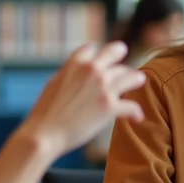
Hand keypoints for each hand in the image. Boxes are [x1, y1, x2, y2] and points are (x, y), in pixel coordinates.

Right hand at [19, 42, 145, 157]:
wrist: (44, 134)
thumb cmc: (46, 113)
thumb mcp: (55, 83)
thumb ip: (70, 73)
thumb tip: (78, 71)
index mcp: (76, 62)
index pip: (94, 48)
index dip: (99, 54)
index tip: (104, 60)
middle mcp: (92, 69)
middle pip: (117, 52)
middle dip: (121, 59)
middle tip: (126, 67)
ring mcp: (103, 86)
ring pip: (132, 76)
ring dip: (136, 79)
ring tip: (139, 82)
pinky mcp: (110, 106)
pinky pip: (132, 106)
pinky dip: (136, 113)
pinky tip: (137, 118)